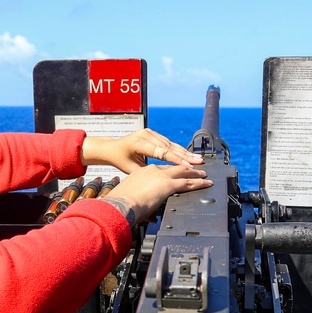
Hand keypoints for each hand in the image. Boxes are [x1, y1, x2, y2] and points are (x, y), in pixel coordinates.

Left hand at [80, 128, 203, 173]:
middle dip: (185, 155)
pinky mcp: (152, 133)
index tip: (188, 166)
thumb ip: (148, 172)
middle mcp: (145, 134)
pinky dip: (178, 149)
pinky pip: (167, 142)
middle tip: (199, 162)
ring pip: (170, 144)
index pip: (161, 152)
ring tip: (197, 159)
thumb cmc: (120, 160)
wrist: (111, 148)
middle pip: (169, 146)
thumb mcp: (131, 169)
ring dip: (184, 152)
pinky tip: (188, 155)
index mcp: (139, 143)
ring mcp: (149, 132)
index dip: (176, 160)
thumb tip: (164, 180)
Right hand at [102, 162, 212, 225]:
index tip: (175, 173)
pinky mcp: (168, 185)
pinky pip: (188, 183)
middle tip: (194, 170)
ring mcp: (161, 177)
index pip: (160, 169)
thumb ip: (141, 205)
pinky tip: (206, 183)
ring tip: (204, 174)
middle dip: (185, 169)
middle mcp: (151, 170)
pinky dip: (199, 183)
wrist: (120, 205)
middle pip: (173, 168)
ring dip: (195, 173)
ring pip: (183, 172)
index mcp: (140, 172)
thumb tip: (150, 216)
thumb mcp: (130, 200)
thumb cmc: (121, 205)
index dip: (170, 171)